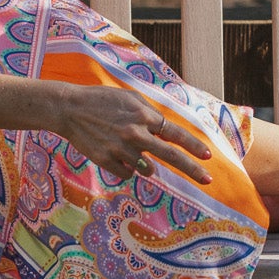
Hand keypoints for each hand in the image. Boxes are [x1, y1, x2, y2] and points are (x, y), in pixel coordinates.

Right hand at [55, 85, 212, 187]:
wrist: (69, 109)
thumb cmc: (102, 100)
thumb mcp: (130, 98)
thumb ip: (150, 114)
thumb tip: (166, 132)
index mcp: (143, 116)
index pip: (175, 133)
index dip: (194, 146)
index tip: (208, 156)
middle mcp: (135, 134)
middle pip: (170, 156)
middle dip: (192, 169)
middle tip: (207, 179)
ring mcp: (120, 149)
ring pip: (146, 169)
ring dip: (144, 163)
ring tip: (126, 148)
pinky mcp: (106, 161)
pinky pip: (127, 173)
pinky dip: (125, 167)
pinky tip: (112, 152)